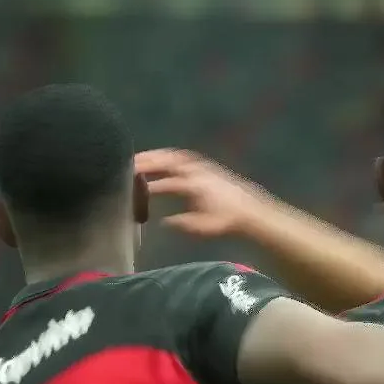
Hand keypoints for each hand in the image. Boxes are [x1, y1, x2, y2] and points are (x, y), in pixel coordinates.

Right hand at [134, 149, 268, 236]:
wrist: (252, 212)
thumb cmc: (227, 221)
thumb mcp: (204, 227)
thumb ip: (183, 223)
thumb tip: (165, 221)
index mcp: (195, 185)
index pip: (168, 180)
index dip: (151, 180)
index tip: (133, 180)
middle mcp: (198, 172)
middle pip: (170, 160)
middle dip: (150, 160)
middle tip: (131, 161)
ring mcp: (204, 168)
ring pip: (177, 157)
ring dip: (159, 156)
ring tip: (143, 159)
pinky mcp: (209, 168)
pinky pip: (185, 158)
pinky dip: (171, 158)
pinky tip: (164, 163)